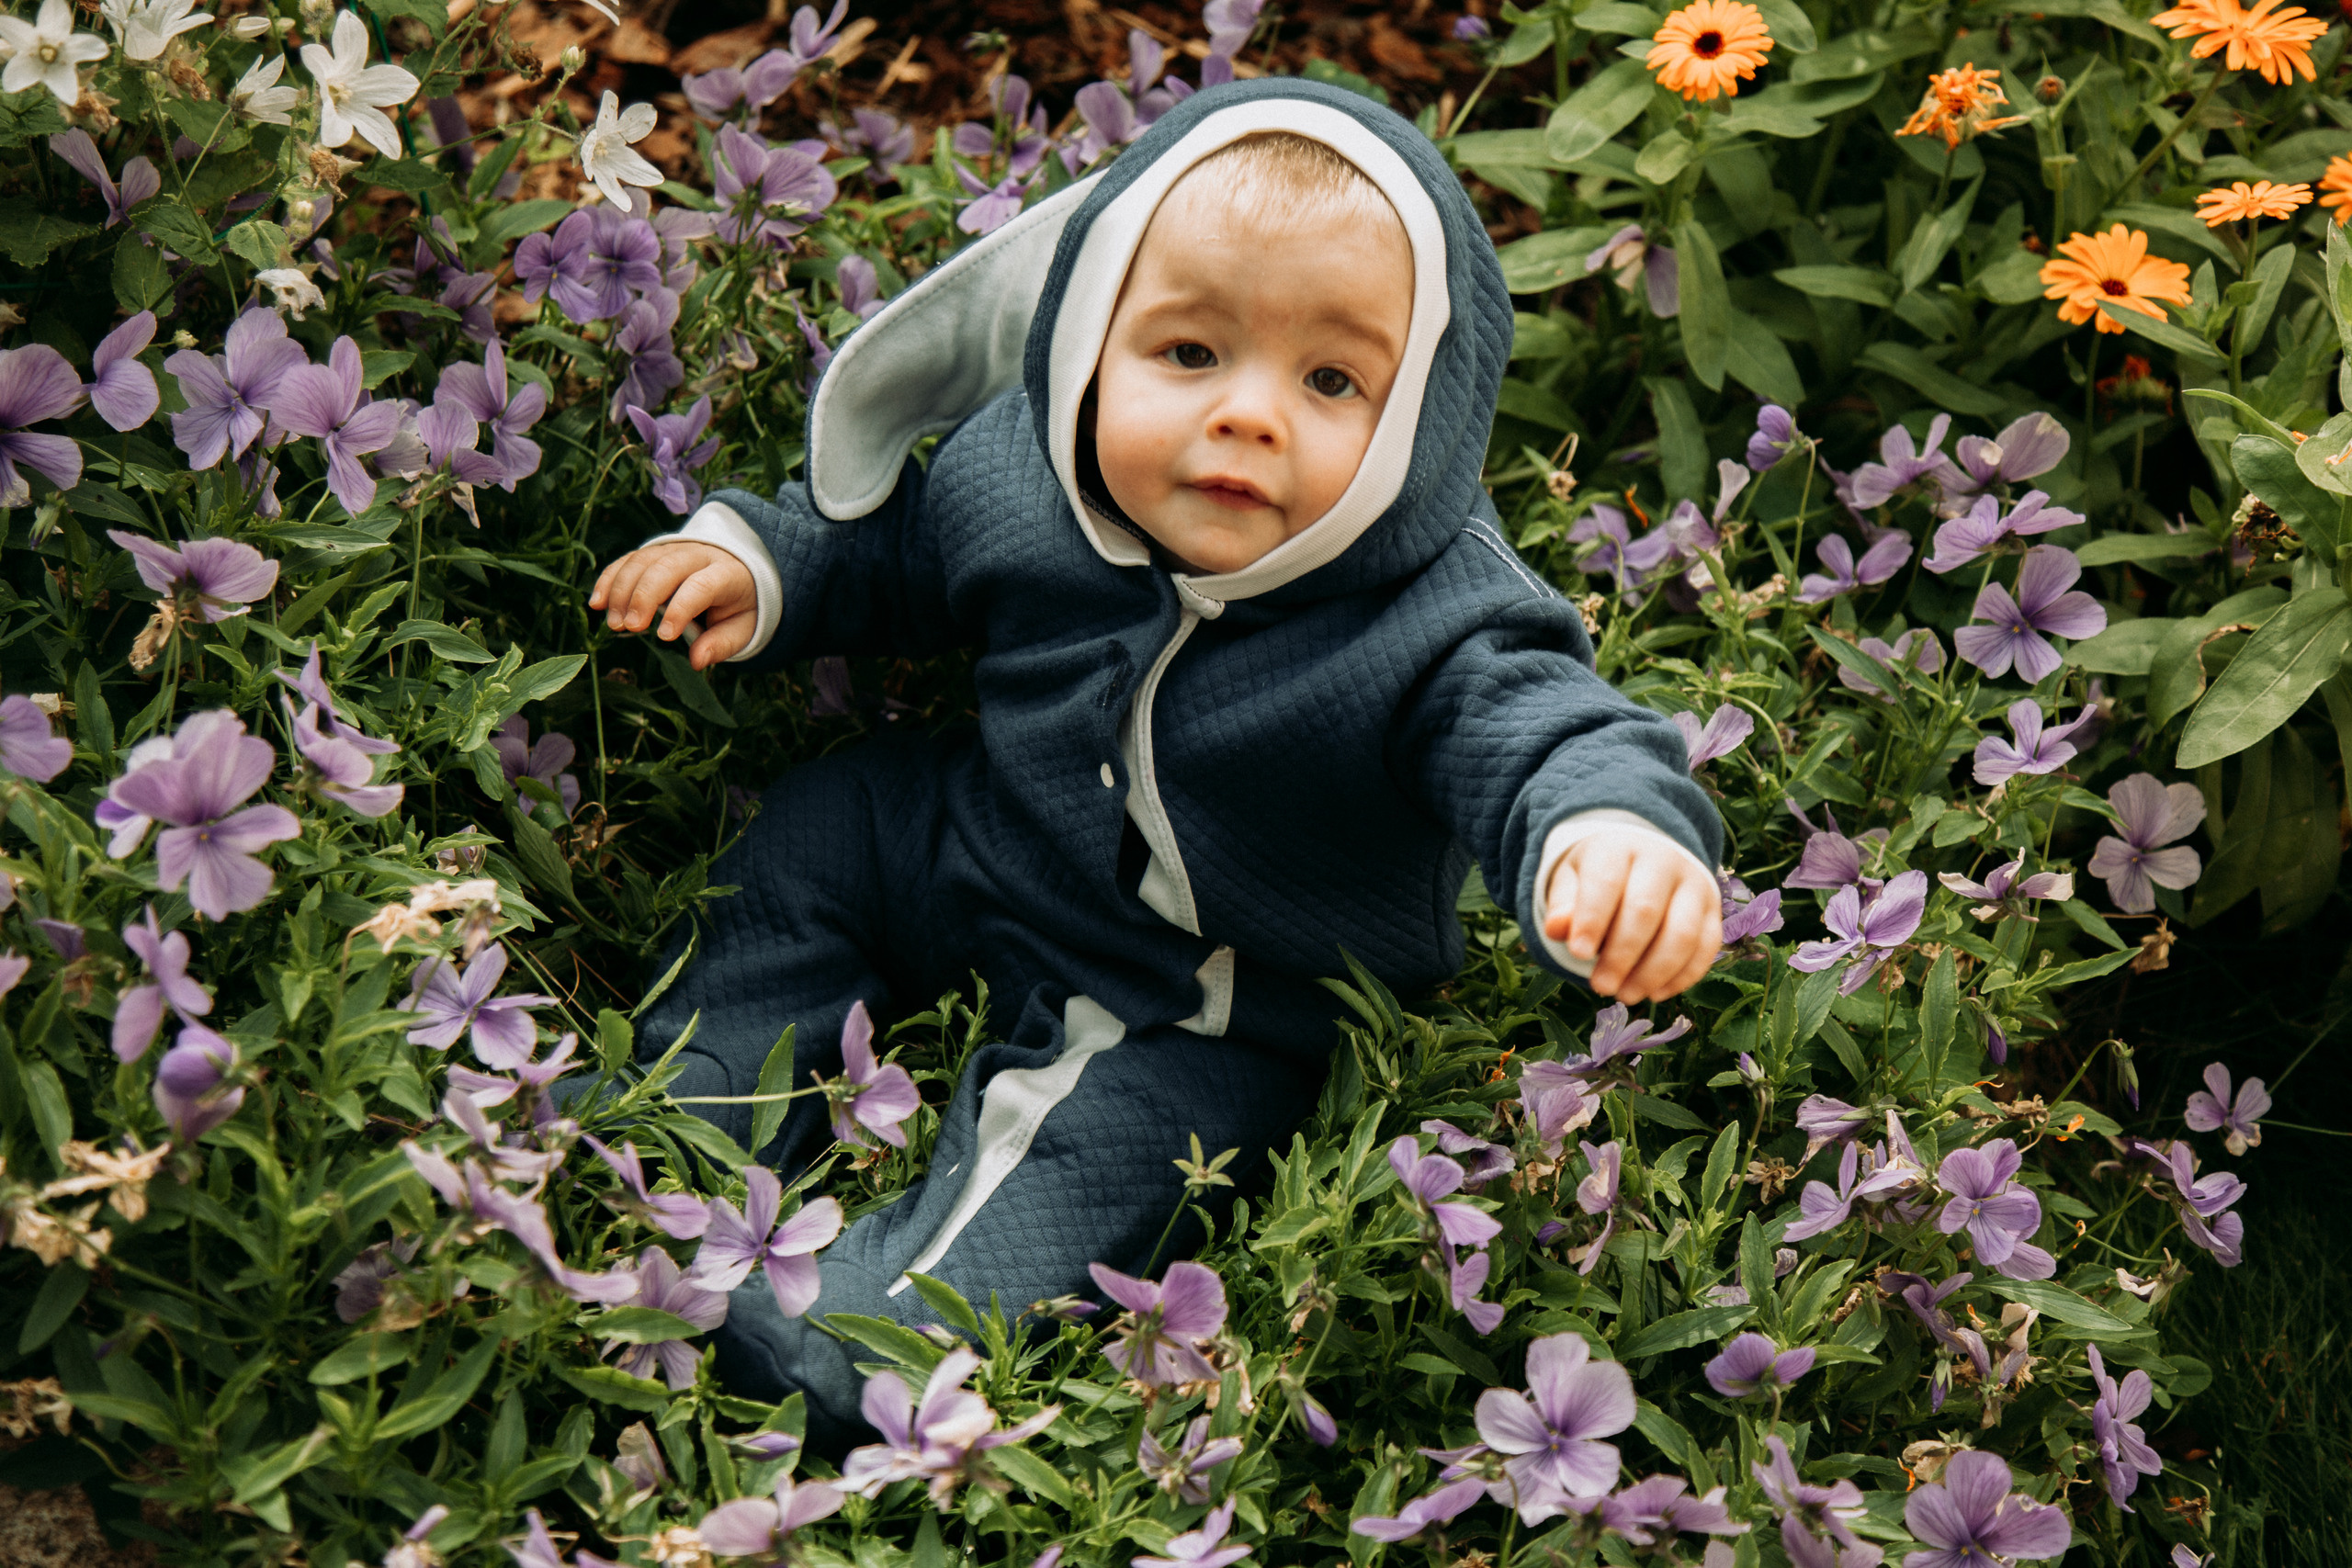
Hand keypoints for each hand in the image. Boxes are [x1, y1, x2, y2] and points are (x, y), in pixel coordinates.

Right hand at [589, 542, 757, 669]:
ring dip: (621, 589)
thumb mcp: (743, 627)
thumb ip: (722, 643)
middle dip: (644, 596)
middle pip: (666, 567)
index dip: (681, 609)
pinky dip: (609, 578)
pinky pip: (628, 559)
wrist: (740, 570)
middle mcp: (699, 554)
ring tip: (613, 623)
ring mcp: (674, 548)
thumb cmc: (740, 605)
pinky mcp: (655, 551)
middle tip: (629, 627)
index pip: (701, 586)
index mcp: (727, 573)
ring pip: (642, 560)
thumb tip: (697, 661)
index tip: (663, 636)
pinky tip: (596, 603)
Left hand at [1541, 828, 1722, 1003]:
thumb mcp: (1572, 881)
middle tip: (1600, 987)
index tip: (1577, 954)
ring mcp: (1694, 885)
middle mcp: (1663, 860)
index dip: (1592, 920)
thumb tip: (1556, 929)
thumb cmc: (1599, 876)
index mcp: (1620, 847)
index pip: (1607, 882)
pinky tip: (1654, 993)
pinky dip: (1682, 977)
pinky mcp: (1713, 910)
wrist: (1644, 857)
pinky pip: (1706, 947)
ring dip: (1654, 973)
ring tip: (1626, 995)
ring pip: (1682, 934)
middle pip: (1646, 910)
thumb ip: (1562, 904)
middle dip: (1622, 955)